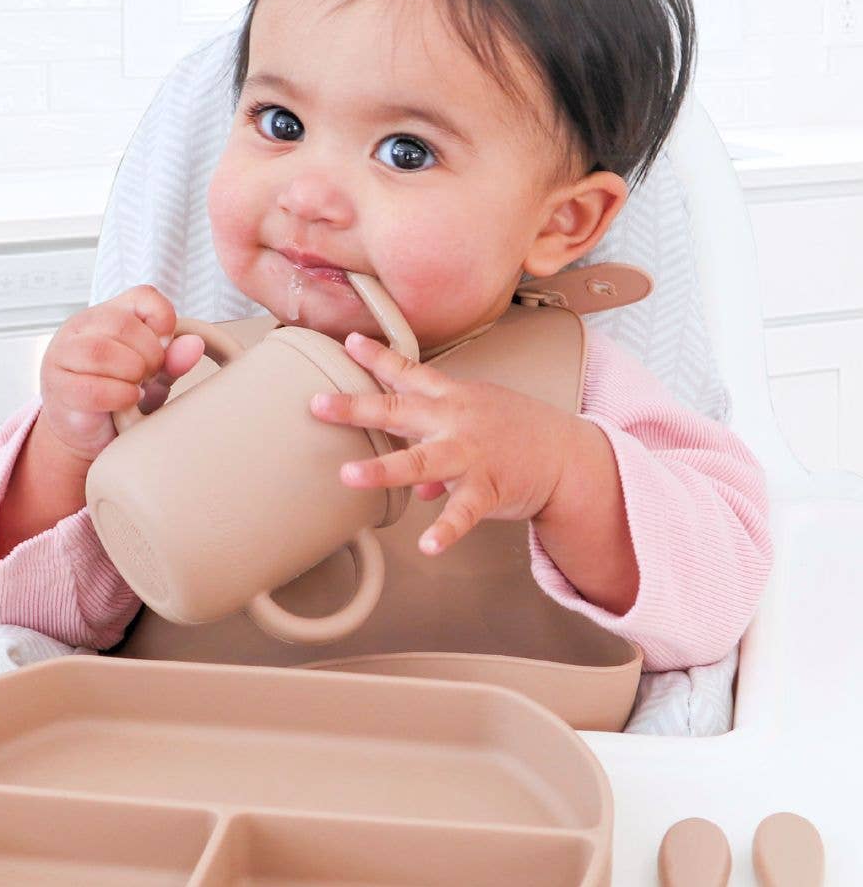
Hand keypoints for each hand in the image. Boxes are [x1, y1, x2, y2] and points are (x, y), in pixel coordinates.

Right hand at [39, 284, 204, 461]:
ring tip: (139, 386)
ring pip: (101, 351)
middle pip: (122, 323)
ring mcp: (63, 354)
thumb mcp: (154, 374)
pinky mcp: (58, 387)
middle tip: (153, 374)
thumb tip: (196, 344)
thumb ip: (173, 359)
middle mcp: (81, 327)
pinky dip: (119, 396)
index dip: (164, 320)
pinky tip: (128, 399)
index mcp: (108, 313)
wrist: (88, 432)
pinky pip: (91, 388)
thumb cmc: (121, 394)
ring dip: (131, 372)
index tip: (166, 346)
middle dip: (150, 353)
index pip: (143, 296)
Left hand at [309, 331, 571, 556]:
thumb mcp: (475, 422)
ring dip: (385, 469)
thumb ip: (437, 443)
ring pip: (422, 461)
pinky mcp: (489, 488)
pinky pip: (464, 511)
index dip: (377, 357)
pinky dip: (446, 529)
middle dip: (357, 407)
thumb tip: (416, 486)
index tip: (348, 343)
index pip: (409, 372)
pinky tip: (428, 544)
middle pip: (400, 410)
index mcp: (452, 399)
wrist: (567, 456)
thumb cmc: (516, 433)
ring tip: (350, 476)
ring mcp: (471, 454)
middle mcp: (456, 421)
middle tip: (318, 405)